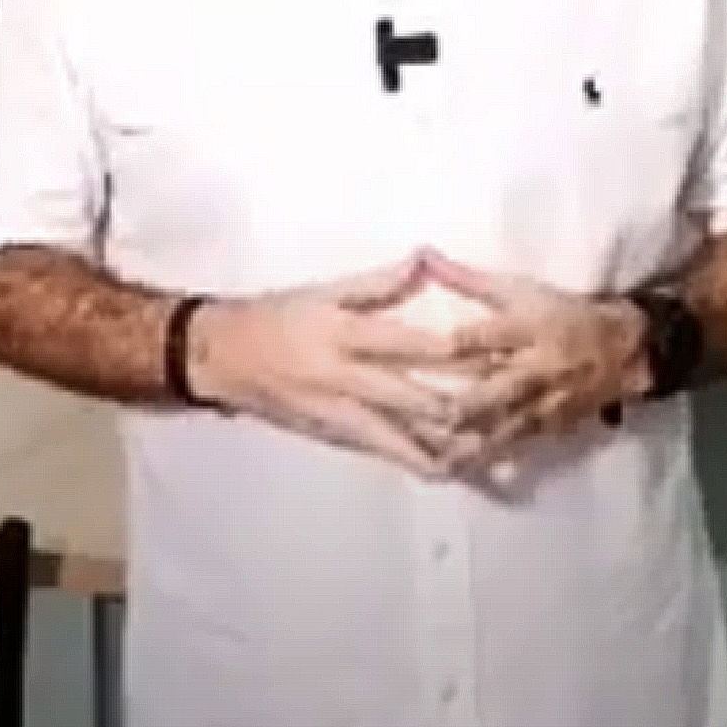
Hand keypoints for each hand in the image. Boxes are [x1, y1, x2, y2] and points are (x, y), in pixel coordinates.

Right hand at [193, 264, 478, 478]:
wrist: (220, 357)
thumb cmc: (276, 315)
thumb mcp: (323, 291)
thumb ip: (377, 282)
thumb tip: (424, 258)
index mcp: (342, 334)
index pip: (406, 345)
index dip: (452, 351)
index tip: (495, 350)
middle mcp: (342, 379)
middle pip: (409, 399)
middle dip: (458, 407)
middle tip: (505, 407)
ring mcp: (337, 414)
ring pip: (398, 440)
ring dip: (442, 448)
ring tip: (486, 453)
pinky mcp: (332, 437)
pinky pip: (381, 452)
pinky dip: (415, 461)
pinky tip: (447, 468)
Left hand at [419, 254, 643, 464]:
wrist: (623, 349)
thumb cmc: (561, 313)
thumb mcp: (519, 289)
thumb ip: (466, 279)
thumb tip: (423, 255)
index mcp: (528, 328)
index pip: (490, 335)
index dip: (460, 343)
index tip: (429, 349)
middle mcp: (535, 368)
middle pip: (500, 390)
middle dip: (469, 406)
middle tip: (435, 418)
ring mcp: (544, 402)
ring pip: (507, 426)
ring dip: (476, 443)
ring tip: (440, 458)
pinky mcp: (549, 427)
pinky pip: (519, 447)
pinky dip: (492, 459)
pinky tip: (464, 472)